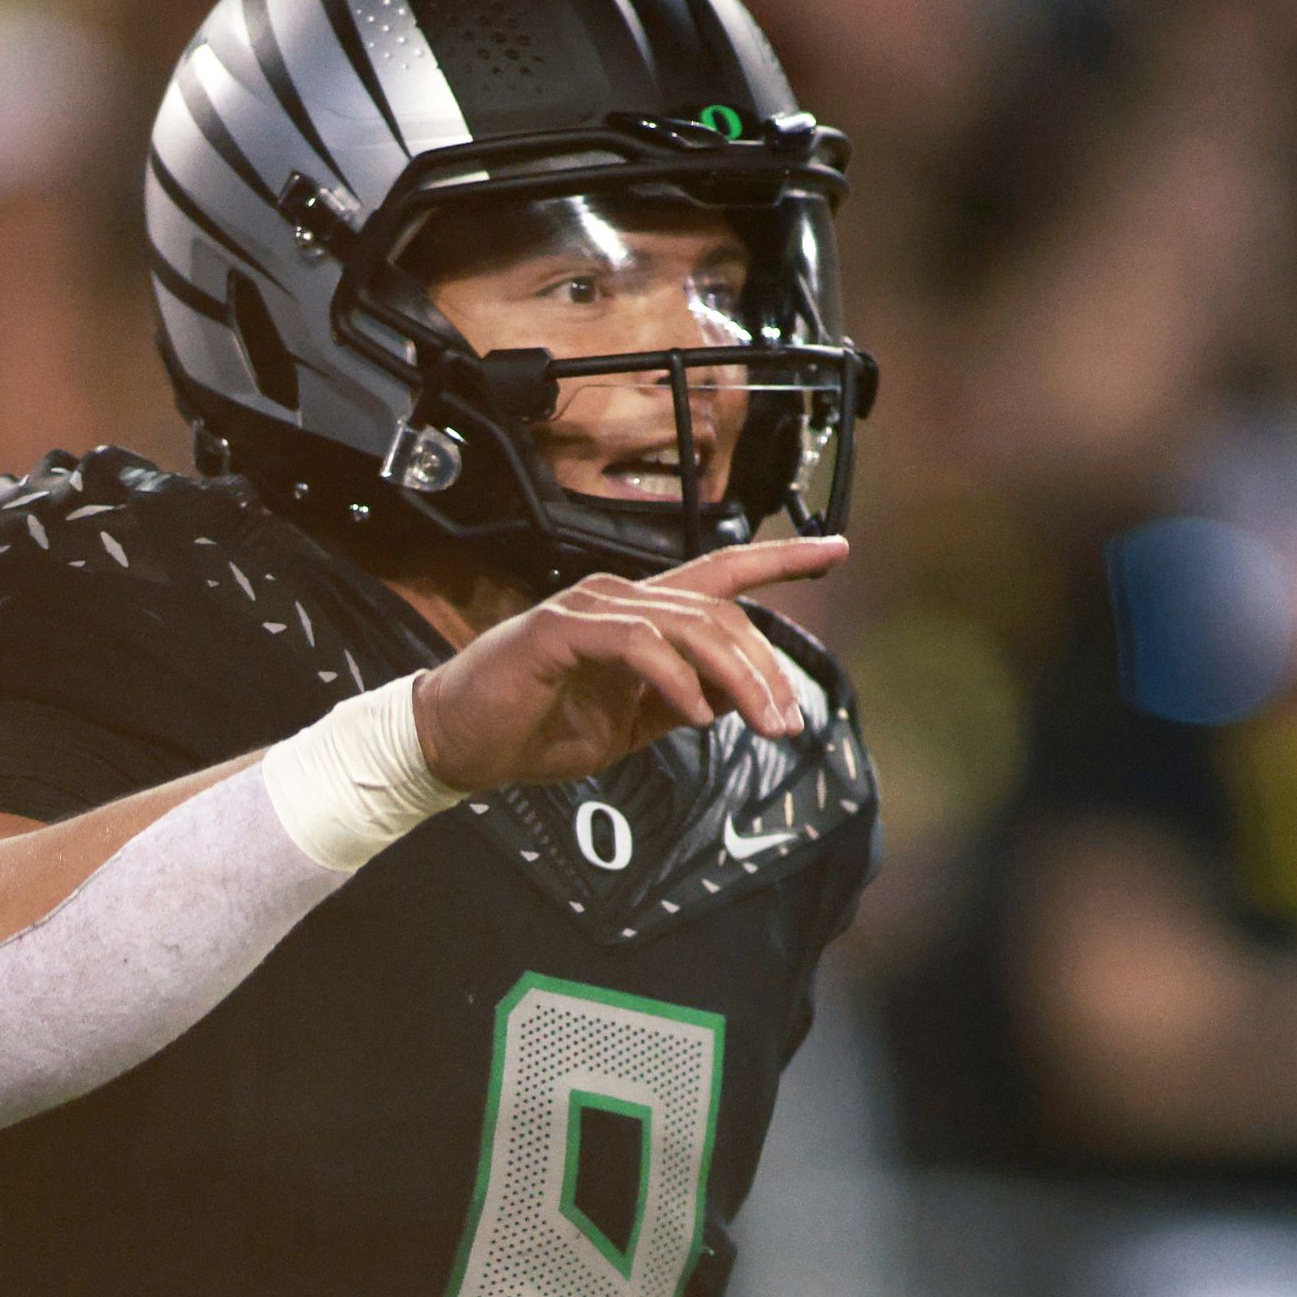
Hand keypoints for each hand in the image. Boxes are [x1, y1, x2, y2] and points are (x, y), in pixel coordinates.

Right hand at [411, 535, 843, 793]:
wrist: (460, 745)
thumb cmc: (537, 730)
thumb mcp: (630, 723)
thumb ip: (683, 702)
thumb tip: (739, 698)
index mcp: (641, 615)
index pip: (721, 573)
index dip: (780, 558)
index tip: (836, 551)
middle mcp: (620, 598)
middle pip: (719, 612)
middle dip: (766, 668)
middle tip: (788, 723)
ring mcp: (589, 608)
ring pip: (689, 625)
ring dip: (735, 678)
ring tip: (759, 725)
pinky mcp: (559, 629)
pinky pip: (638, 644)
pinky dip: (675, 679)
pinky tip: (693, 715)